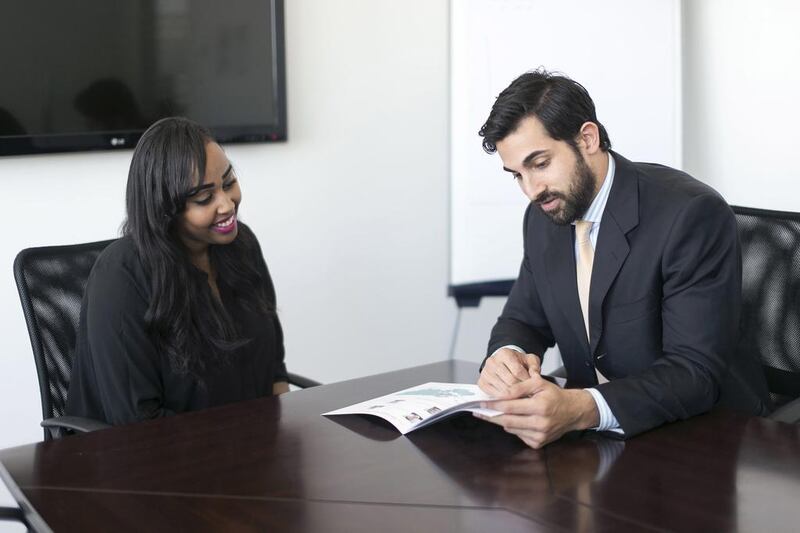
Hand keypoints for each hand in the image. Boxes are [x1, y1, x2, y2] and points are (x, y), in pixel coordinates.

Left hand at [476, 373, 599, 448]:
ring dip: (502, 420)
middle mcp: (540, 423)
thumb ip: (519, 387)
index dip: (494, 405)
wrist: (573, 412)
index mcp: (540, 407)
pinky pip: (518, 435)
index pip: (510, 407)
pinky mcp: (539, 443)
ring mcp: (540, 436)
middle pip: (507, 421)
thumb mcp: (539, 383)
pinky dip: (514, 427)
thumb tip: (501, 394)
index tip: (482, 403)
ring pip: (511, 429)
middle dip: (491, 415)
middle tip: (479, 411)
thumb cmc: (554, 395)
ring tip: (496, 413)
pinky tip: (517, 420)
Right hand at [478, 348, 540, 397]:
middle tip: (528, 395)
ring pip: (502, 389)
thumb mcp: (529, 360)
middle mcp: (492, 361)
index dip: (526, 381)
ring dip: (513, 396)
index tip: (533, 387)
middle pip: (510, 381)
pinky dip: (502, 399)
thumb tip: (534, 375)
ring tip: (521, 397)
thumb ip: (534, 366)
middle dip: (521, 390)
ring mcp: (485, 372)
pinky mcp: (481, 382)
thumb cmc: (517, 363)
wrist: (504, 364)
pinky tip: (510, 399)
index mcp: (504, 353)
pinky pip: (493, 394)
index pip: (517, 371)